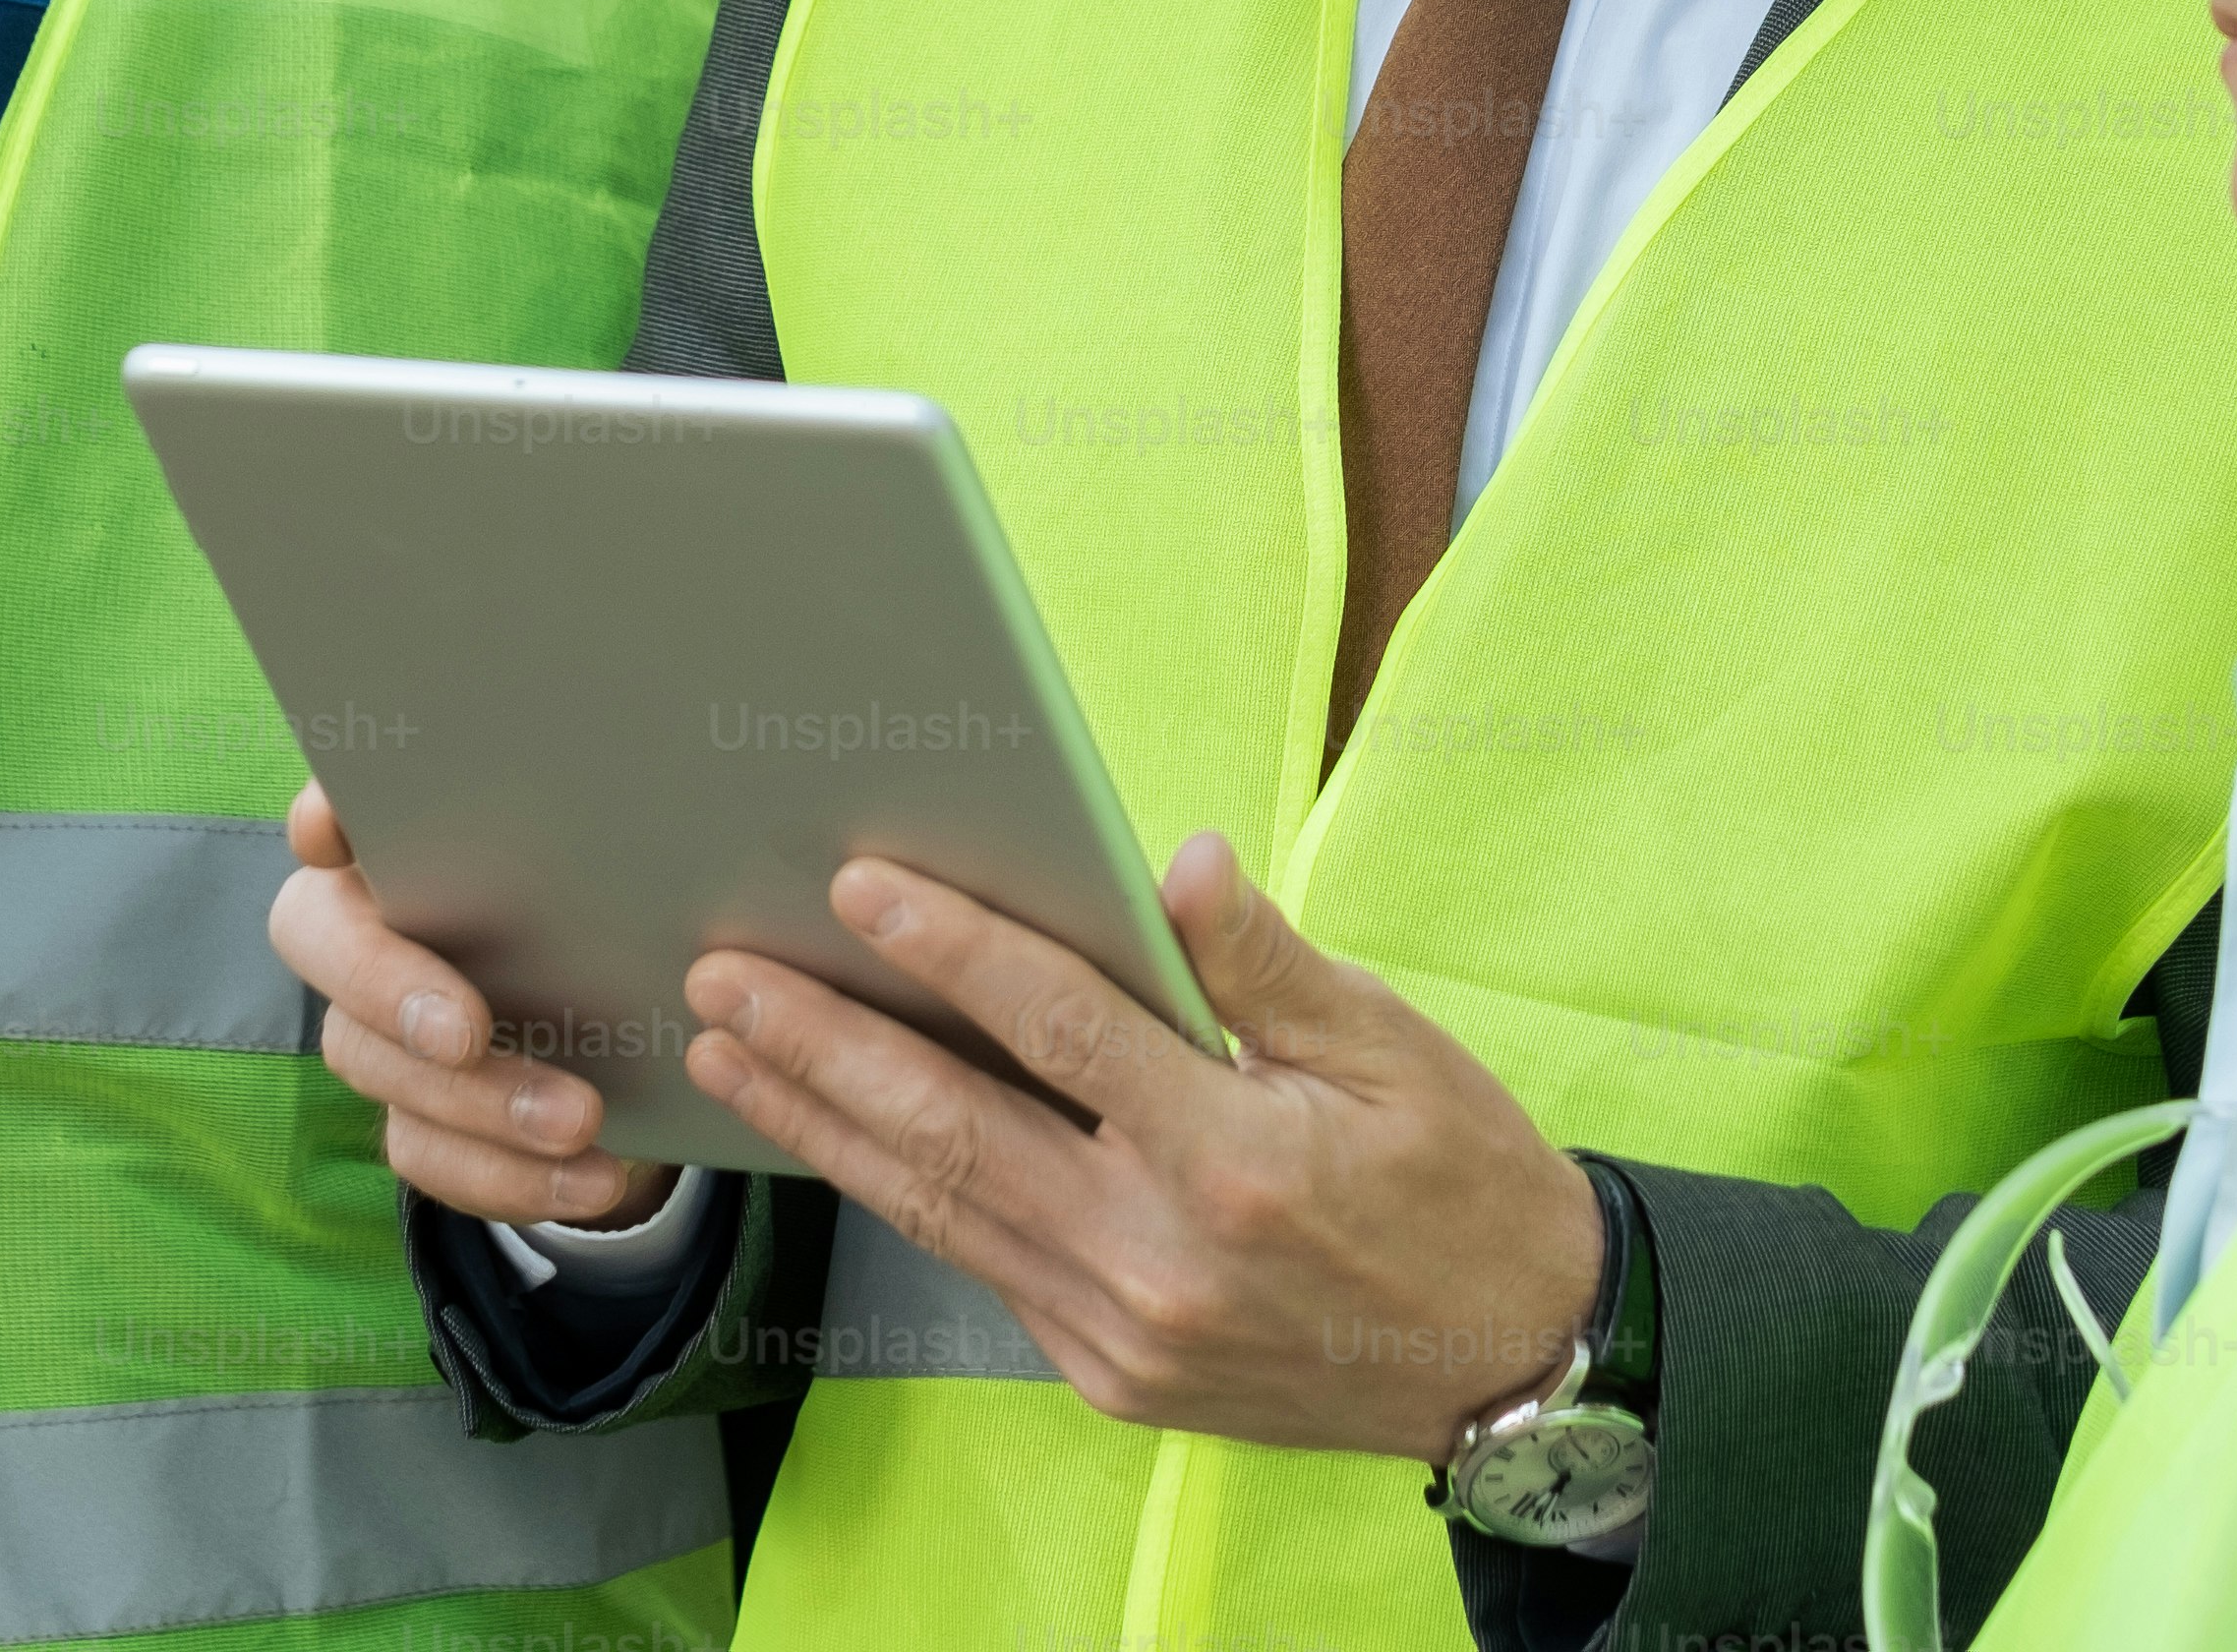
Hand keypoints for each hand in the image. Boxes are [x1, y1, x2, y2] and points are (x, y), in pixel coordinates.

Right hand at [269, 782, 671, 1225]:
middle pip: (329, 945)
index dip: (321, 813)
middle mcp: (367, 920)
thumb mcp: (634, 844)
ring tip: (581, 1122)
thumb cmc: (625, 886)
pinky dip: (508, 1175)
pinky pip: (427, 1153)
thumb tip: (671, 780)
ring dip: (479, 1103)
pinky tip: (590, 1180)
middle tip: (467, 1034)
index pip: (335, 805)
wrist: (646, 1005)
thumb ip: (623, 808)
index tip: (329, 833)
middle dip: (390, 992)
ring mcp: (377, 1024)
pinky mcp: (414, 1110)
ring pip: (378, 1066)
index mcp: (408, 835)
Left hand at [678, 832, 1604, 1458]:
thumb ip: (1266, 963)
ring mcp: (1122, 1329)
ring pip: (940, 1210)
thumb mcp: (1392, 1051)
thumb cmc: (1459, 1184)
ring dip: (825, 1125)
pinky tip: (841, 1140)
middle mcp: (1158, 1256)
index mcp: (1233, 1161)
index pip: (1059, 1030)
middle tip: (723, 976)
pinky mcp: (1109, 1374)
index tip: (862, 885)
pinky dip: (901, 1195)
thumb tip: (1177, 862)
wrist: (1513, 1368)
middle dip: (823, 1046)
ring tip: (731, 1053)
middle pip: (954, 1129)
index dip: (954, 949)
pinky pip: (983, 1266)